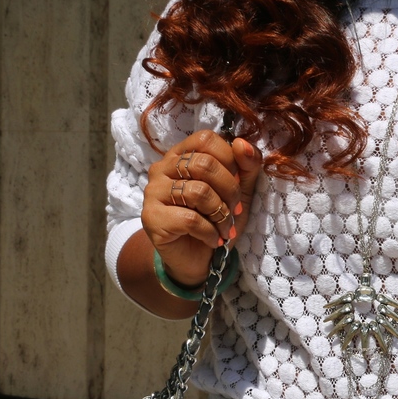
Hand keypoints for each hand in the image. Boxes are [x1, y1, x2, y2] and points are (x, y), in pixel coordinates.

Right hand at [142, 129, 261, 287]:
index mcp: (182, 155)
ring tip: (224, 228)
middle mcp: (162, 168)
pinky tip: (212, 239)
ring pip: (198, 192)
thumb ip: (246, 166)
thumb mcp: (241, 191)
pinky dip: (210, 232)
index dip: (230, 161)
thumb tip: (242, 144)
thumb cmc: (217, 220)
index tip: (237, 183)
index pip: (205, 139)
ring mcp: (153, 192)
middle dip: (230, 191)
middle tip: (234, 210)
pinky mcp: (151, 218)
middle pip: (204, 165)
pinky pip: (189, 219)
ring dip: (221, 215)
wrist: (199, 259)